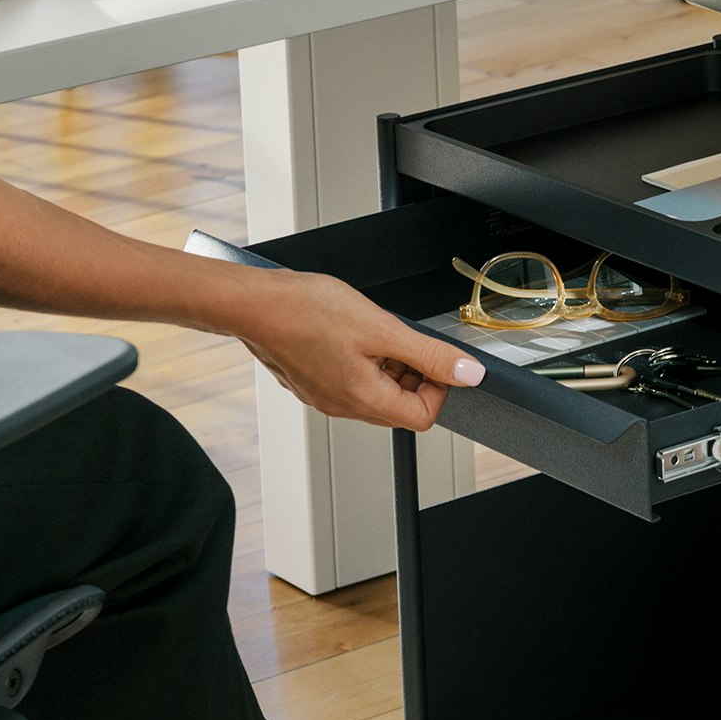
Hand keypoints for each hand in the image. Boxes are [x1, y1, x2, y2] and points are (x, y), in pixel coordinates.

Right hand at [231, 272, 485, 430]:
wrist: (252, 302)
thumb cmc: (305, 311)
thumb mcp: (382, 328)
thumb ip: (429, 354)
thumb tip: (468, 373)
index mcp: (365, 399)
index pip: (423, 417)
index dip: (438, 388)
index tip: (435, 362)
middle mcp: (343, 406)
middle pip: (399, 407)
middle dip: (412, 376)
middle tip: (404, 342)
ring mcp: (324, 396)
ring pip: (374, 392)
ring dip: (387, 367)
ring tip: (374, 332)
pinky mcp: (310, 381)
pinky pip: (349, 381)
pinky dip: (361, 361)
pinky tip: (351, 333)